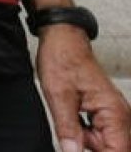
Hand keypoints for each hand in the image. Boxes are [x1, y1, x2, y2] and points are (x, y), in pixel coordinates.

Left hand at [36, 25, 130, 151]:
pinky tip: (71, 120)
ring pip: (103, 145)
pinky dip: (84, 134)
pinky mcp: (105, 113)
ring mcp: (113, 115)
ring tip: (69, 118)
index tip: (77, 150)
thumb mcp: (58, 96)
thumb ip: (67, 129)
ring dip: (84, 142)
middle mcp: (120, 116)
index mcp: (114, 113)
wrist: (62, 40)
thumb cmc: (62, 59)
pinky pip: (98, 135)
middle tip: (69, 133)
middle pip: (111, 150)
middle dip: (88, 148)